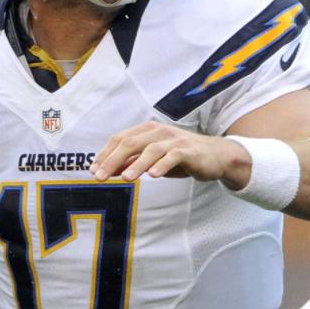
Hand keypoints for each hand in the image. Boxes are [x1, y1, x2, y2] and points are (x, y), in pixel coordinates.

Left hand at [89, 121, 246, 182]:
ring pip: (151, 149)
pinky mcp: (188, 151)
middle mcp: (158, 131)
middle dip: (113, 159)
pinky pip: (173, 156)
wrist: (216, 156)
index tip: (93, 170)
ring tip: (126, 178)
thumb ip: (130, 163)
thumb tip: (106, 170)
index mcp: (147, 130)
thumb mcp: (152, 160)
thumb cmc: (180, 157)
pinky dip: (162, 165)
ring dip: (136, 164)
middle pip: (131, 142)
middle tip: (100, 176)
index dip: (105, 154)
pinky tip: (154, 175)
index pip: (120, 139)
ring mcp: (174, 140)